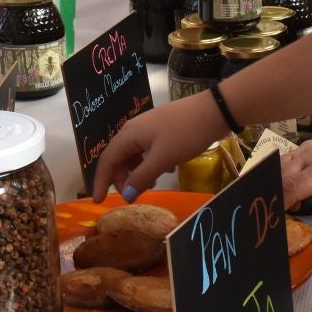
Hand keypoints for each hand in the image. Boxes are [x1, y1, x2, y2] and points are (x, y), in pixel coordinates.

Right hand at [90, 93, 224, 201]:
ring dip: (136, 172)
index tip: (97, 201)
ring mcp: (148, 128)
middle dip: (120, 178)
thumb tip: (124, 195)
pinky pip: (146, 150)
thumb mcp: (163, 159)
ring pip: (133, 155)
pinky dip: (148, 164)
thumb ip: (141, 178)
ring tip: (148, 186)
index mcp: (129, 135)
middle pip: (118, 157)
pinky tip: (162, 172)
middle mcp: (133, 130)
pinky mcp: (161, 130)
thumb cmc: (185, 134)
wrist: (214, 111)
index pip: (106, 160)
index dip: (100, 181)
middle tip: (130, 196)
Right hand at [280, 135, 311, 258]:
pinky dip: (282, 174)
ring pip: (279, 166)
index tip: (276, 220)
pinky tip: (291, 188)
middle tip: (278, 216)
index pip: (292, 187)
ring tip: (287, 204)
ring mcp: (305, 148)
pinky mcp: (304, 145)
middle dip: (275, 196)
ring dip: (277, 185)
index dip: (281, 204)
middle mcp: (309, 156)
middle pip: (280, 176)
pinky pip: (285, 160)